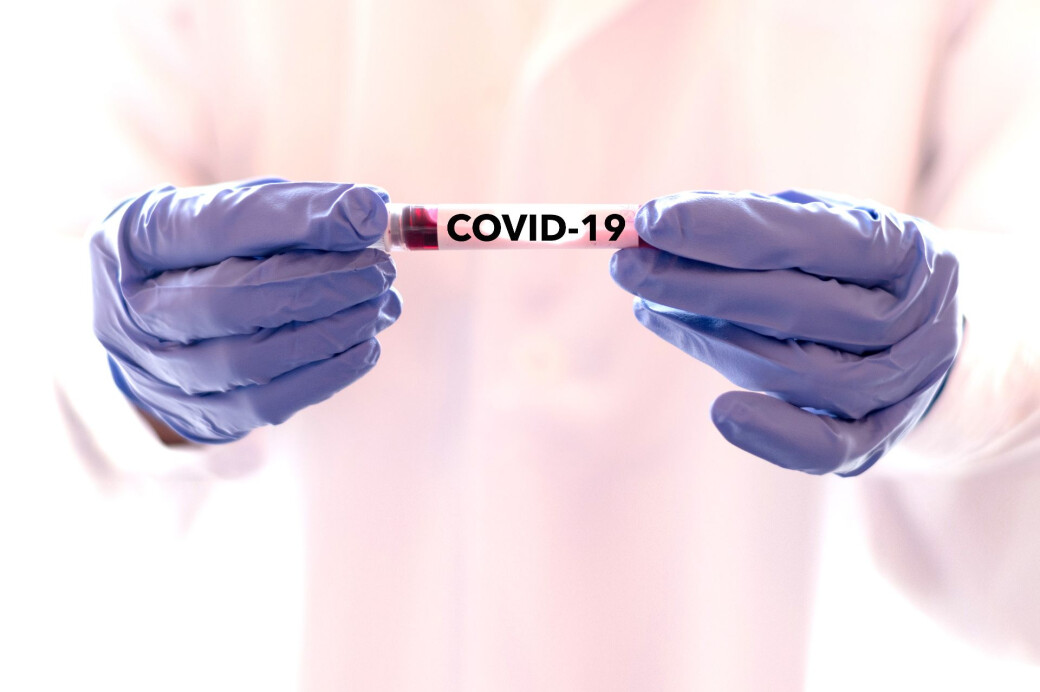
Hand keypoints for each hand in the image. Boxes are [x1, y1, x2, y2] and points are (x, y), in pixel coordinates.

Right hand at [90, 178, 399, 442]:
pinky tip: (366, 348)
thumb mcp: (234, 214)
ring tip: (381, 306)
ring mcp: (157, 373)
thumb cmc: (206, 255)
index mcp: (132, 240)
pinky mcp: (196, 416)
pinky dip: (326, 375)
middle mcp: (131, 311)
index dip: (299, 221)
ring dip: (331, 333)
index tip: (366, 216)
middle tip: (380, 270)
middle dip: (322, 284)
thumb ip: (295, 209)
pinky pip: (266, 404)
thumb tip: (369, 212)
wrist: (158, 323)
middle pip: (233, 300)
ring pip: (252, 361)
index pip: (221, 225)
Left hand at [610, 190, 961, 475]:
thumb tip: (649, 230)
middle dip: (700, 285)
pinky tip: (721, 411)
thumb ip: (743, 226)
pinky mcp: (878, 437)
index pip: (808, 238)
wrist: (921, 337)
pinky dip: (772, 433)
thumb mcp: (812, 229)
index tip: (649, 221)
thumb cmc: (846, 270)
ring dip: (714, 342)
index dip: (723, 229)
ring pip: (800, 373)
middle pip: (798, 309)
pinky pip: (825, 447)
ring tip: (653, 308)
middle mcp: (915, 318)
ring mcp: (903, 383)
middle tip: (628, 267)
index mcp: (904, 250)